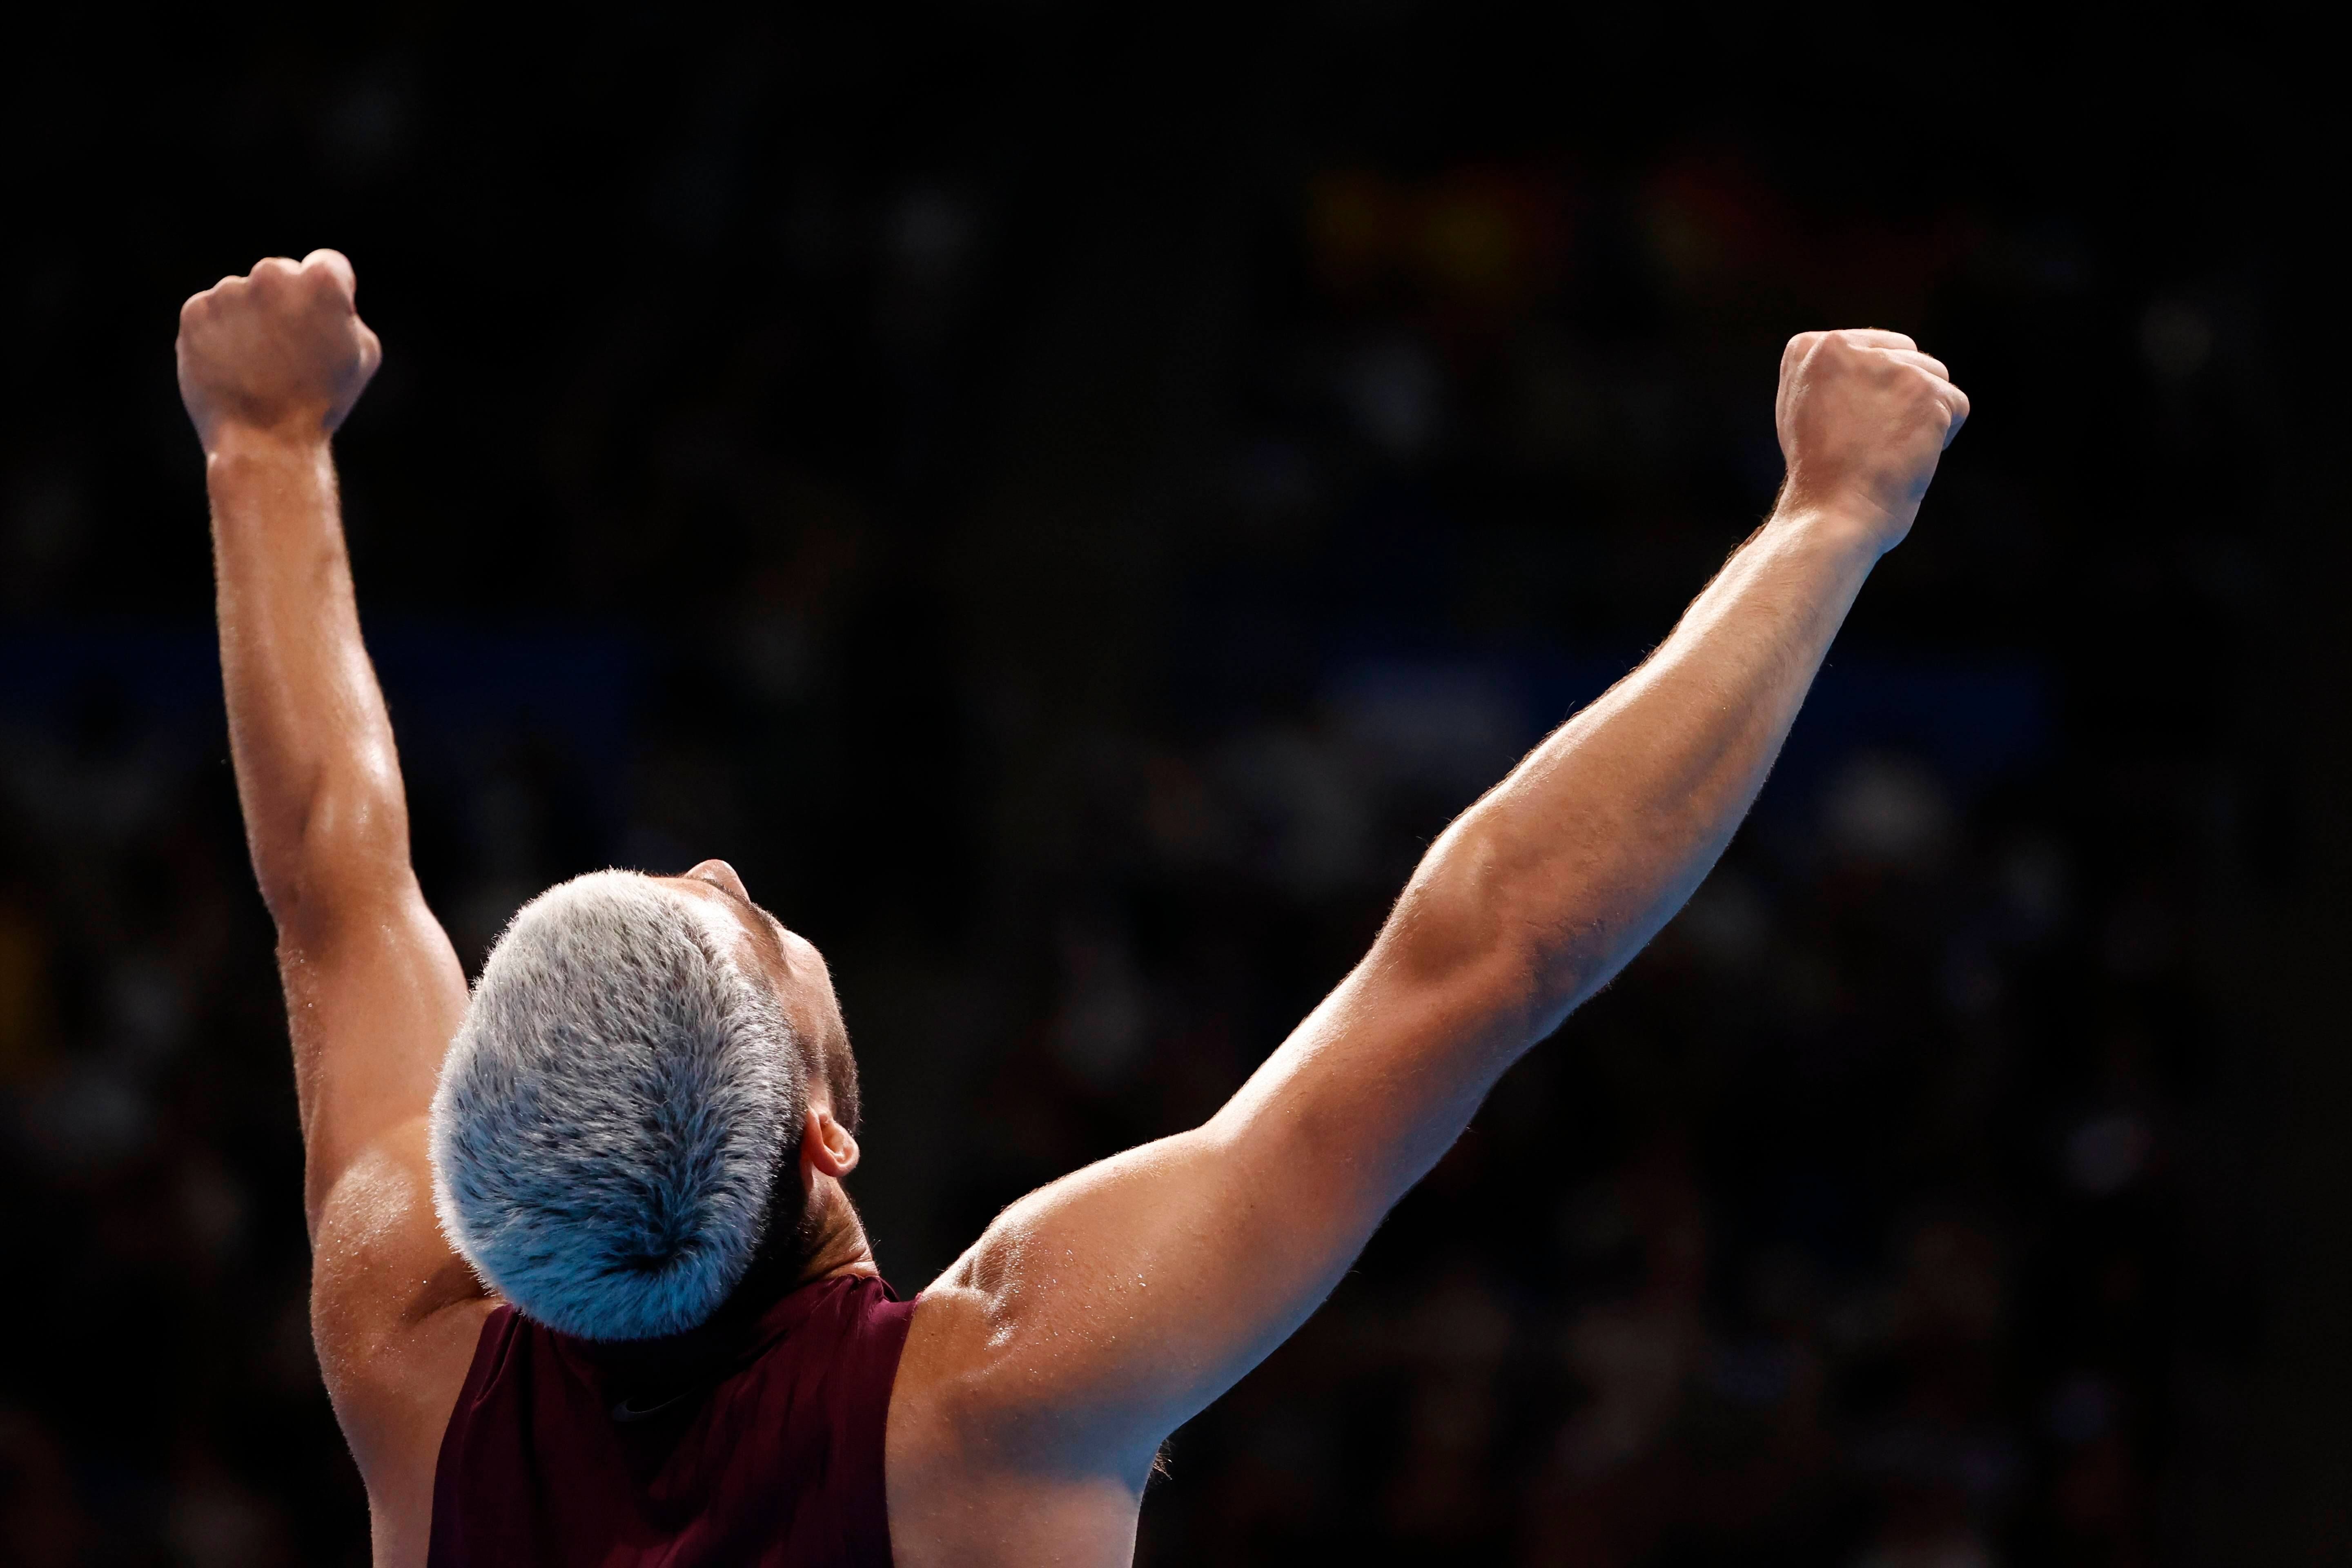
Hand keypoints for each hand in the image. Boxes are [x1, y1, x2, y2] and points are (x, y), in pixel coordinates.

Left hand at [177, 250, 381, 453]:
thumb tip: (323, 301)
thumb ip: (346, 314)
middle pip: (282, 275)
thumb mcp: (362, 355)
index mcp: (321, 282)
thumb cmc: (322, 402)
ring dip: (252, 320)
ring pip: (244, 295)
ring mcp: (229, 291)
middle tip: (290, 352)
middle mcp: (272, 274)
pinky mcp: (195, 310)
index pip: (328, 265)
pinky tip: (234, 366)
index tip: (325, 324)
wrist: (266, 442)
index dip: (331, 297)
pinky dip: (221, 334)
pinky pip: (212, 312)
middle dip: (287, 304)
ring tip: (259, 366)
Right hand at [1773, 328, 1968, 551]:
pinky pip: (1957, 405)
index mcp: (1807, 349)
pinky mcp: (1924, 391)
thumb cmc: (1818, 476)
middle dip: (1902, 396)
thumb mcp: (1804, 411)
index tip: (1848, 428)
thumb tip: (1873, 359)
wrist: (1830, 515)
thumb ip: (1832, 377)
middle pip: (1906, 356)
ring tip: (1891, 451)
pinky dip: (1944, 436)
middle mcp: (1843, 347)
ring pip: (1935, 376)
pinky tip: (1912, 458)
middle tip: (1872, 442)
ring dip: (1925, 415)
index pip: (1872, 349)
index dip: (1871, 392)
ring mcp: (1886, 367)